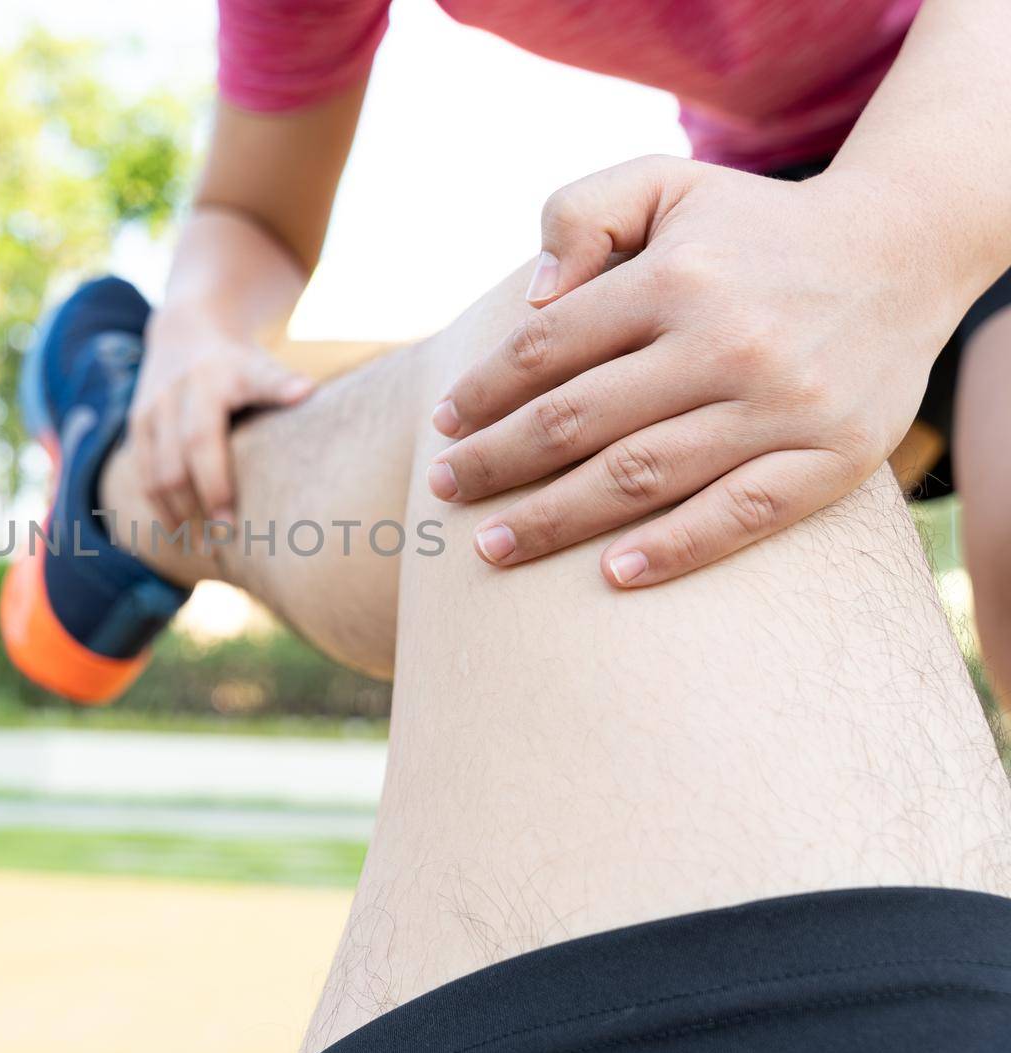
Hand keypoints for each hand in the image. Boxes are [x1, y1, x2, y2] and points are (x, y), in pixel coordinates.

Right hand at [132, 301, 311, 527]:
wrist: (186, 332)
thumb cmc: (238, 363)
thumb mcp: (259, 365)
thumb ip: (279, 383)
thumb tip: (307, 391)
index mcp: (207, 383)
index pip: (202, 442)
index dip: (213, 486)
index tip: (229, 525)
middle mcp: (172, 397)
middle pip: (174, 466)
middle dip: (193, 510)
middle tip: (220, 545)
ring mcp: (149, 413)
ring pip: (153, 476)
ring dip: (174, 516)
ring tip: (199, 549)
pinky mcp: (136, 427)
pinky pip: (142, 476)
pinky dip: (158, 508)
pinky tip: (177, 533)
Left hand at [427, 154, 963, 586]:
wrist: (901, 251)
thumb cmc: (753, 228)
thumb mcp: (668, 184)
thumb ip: (584, 214)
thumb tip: (536, 298)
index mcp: (677, 277)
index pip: (548, 346)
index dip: (483, 391)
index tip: (442, 424)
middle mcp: (727, 342)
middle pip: (577, 421)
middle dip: (497, 462)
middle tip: (446, 490)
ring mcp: (782, 405)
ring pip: (642, 476)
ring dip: (555, 520)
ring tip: (491, 548)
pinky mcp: (833, 457)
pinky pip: (742, 514)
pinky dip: (674, 549)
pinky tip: (611, 576)